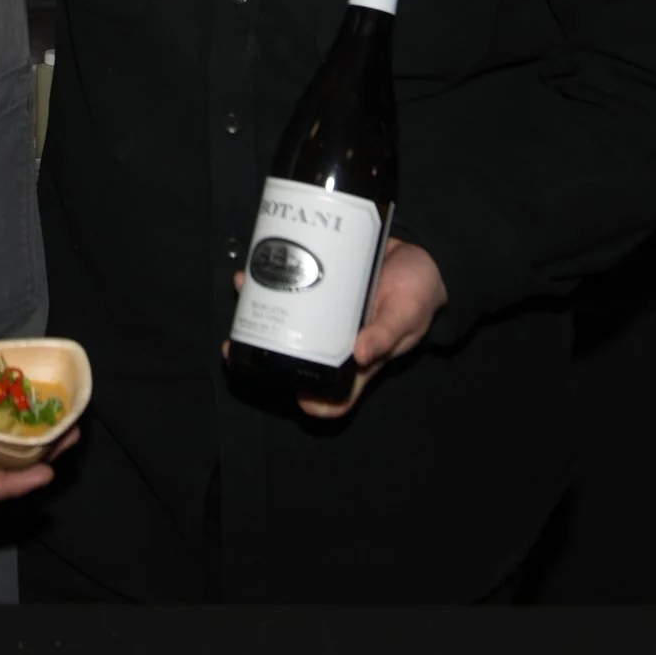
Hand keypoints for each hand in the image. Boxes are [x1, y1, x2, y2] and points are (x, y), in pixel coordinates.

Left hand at [224, 240, 448, 418]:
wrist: (422, 253)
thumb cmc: (419, 294)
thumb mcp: (407, 315)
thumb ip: (387, 333)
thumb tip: (361, 354)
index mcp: (359, 360)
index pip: (334, 394)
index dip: (314, 401)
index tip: (295, 397)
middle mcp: (335, 340)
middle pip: (295, 355)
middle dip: (262, 351)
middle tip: (234, 345)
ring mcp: (325, 311)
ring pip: (286, 317)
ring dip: (261, 304)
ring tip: (243, 288)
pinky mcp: (321, 282)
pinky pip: (292, 284)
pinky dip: (272, 274)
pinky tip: (257, 265)